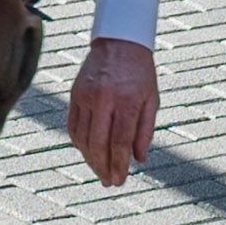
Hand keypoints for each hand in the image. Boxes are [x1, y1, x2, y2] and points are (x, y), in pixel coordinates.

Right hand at [65, 35, 159, 184]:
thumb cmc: (140, 74)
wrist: (120, 42)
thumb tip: (139, 159)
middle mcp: (104, 99)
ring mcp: (87, 96)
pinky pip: (73, 126)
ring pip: (83, 138)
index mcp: (127, 101)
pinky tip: (87, 152)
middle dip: (103, 168)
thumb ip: (145, 131)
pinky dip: (79, 143)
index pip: (119, 142)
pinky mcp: (75, 94)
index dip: (118, 165)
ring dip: (89, 159)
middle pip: (98, 144)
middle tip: (109, 182)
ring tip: (99, 171)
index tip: (120, 180)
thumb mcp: (152, 100)